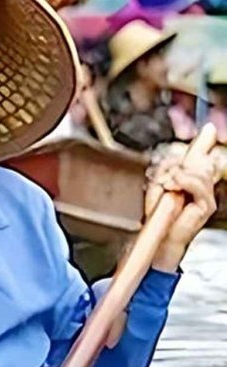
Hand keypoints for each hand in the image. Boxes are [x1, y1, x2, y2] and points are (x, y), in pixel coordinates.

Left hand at [145, 149, 219, 270]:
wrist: (160, 237)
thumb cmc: (158, 214)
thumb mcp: (157, 186)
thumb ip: (166, 171)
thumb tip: (176, 162)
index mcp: (190, 178)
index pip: (201, 157)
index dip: (204, 143)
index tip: (209, 128)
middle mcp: (202, 185)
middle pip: (198, 162)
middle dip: (179, 166)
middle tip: (166, 179)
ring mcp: (206, 195)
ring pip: (198, 172)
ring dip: (178, 175)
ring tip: (168, 185)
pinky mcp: (206, 205)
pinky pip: (198, 186)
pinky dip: (184, 182)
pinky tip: (175, 186)